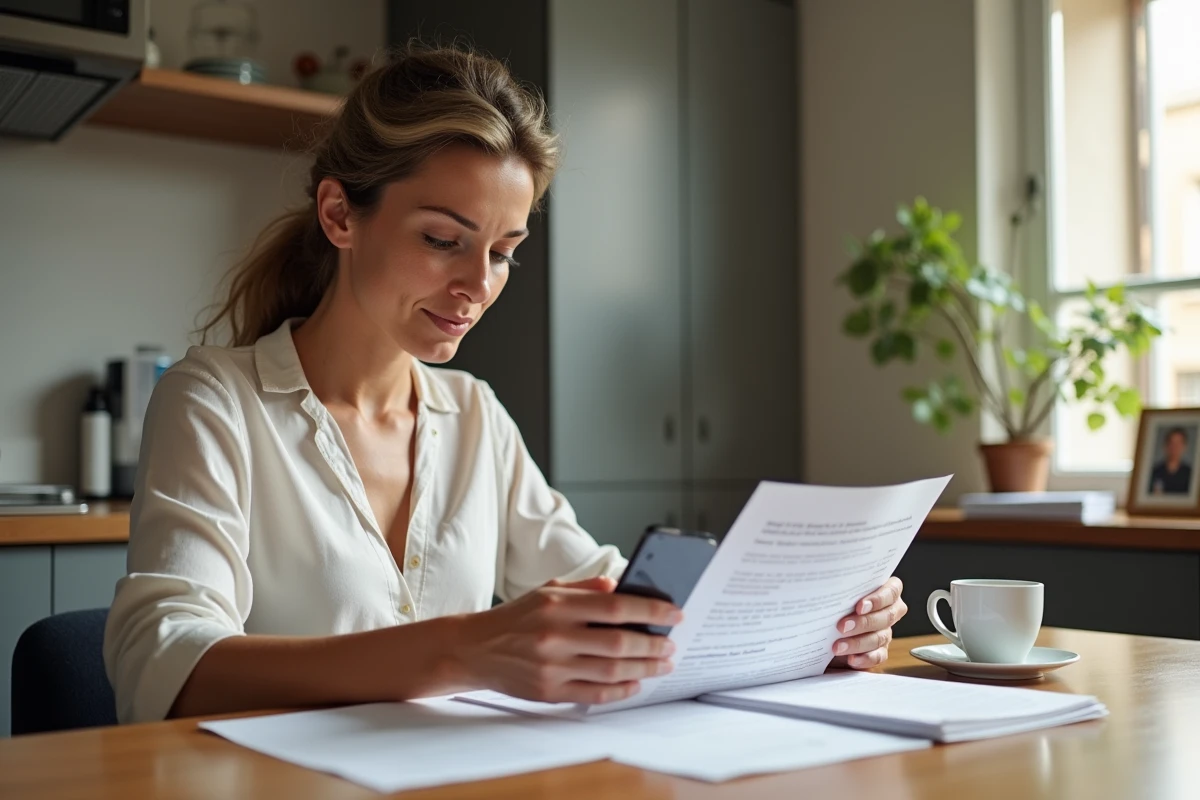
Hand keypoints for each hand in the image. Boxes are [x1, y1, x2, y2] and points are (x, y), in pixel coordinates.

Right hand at [455, 576, 681, 704]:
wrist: (474, 648)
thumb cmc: (517, 617)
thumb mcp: (548, 590)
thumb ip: (587, 588)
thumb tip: (624, 588)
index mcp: (557, 604)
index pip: (616, 607)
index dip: (651, 611)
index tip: (674, 614)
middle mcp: (555, 635)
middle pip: (619, 643)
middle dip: (653, 644)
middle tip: (672, 644)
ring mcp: (552, 667)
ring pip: (612, 671)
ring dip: (645, 669)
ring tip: (663, 664)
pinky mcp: (549, 692)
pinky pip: (595, 694)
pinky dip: (620, 691)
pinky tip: (635, 684)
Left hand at [830, 577, 905, 669]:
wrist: (822, 628)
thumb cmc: (832, 603)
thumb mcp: (837, 593)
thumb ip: (841, 588)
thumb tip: (828, 587)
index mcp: (884, 591)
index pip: (892, 591)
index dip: (878, 599)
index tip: (859, 606)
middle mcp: (888, 611)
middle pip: (887, 617)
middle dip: (864, 622)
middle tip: (842, 626)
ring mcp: (885, 632)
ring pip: (880, 638)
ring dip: (858, 643)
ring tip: (838, 646)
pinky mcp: (879, 651)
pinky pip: (877, 656)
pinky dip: (864, 658)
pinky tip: (851, 659)